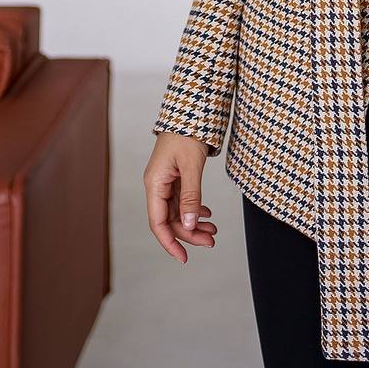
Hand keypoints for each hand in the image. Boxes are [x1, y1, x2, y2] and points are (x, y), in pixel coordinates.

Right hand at [144, 133, 218, 262]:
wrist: (191, 109)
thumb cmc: (188, 133)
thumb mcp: (191, 166)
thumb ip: (191, 196)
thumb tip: (190, 225)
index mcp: (154, 184)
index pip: (158, 223)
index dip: (170, 243)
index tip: (184, 258)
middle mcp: (157, 185)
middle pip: (170, 220)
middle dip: (190, 233)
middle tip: (212, 241)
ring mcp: (166, 181)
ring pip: (178, 211)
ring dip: (194, 222)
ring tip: (214, 230)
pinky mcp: (175, 176)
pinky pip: (183, 200)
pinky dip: (195, 209)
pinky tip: (207, 213)